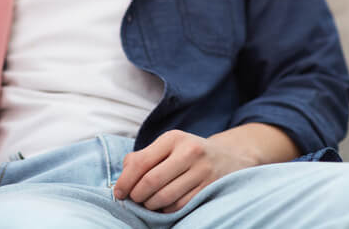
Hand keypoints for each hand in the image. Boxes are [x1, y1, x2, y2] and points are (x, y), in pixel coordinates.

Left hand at [112, 130, 256, 212]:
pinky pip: (180, 206)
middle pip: (151, 181)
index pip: (140, 162)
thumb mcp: (167, 146)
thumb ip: (143, 157)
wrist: (229, 157)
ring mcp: (202, 171)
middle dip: (137, 195)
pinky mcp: (209, 188)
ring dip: (151, 205)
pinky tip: (164, 206)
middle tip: (134, 200)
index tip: (119, 193)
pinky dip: (166, 210)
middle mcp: (188, 152)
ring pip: (165, 196)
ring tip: (148, 203)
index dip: (125, 181)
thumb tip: (123, 178)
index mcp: (172, 138)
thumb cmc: (188, 153)